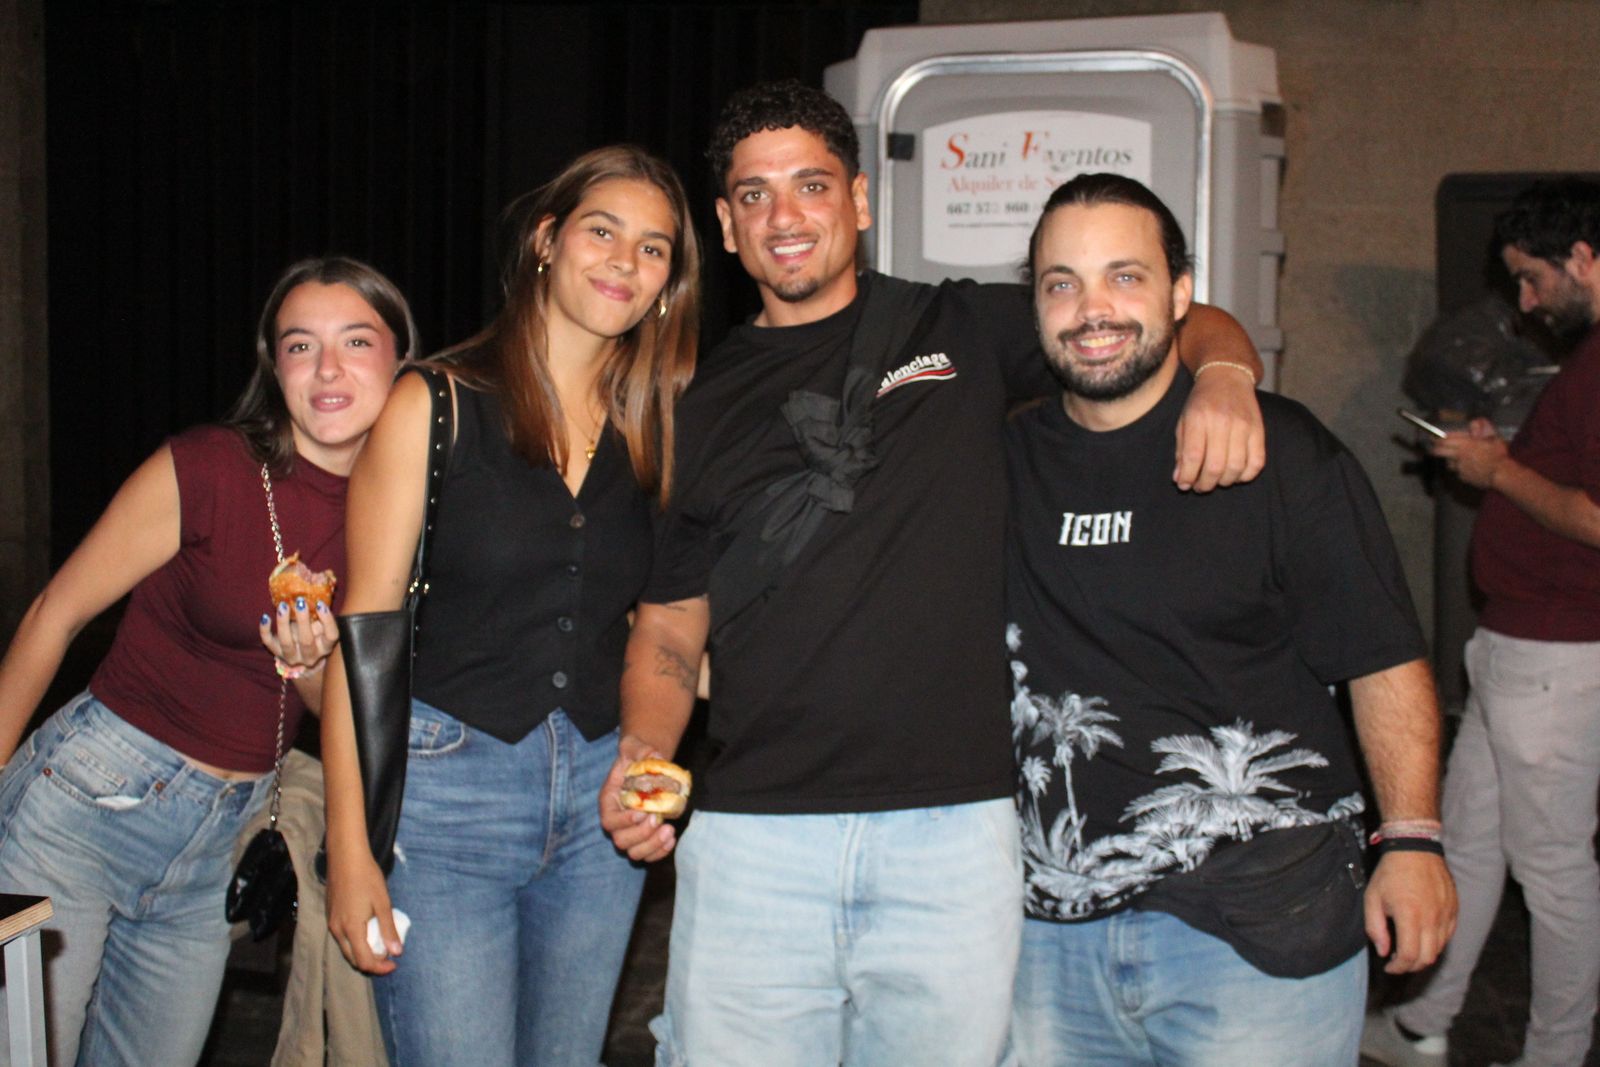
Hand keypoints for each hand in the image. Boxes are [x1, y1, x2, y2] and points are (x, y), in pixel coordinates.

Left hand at [260, 596, 338, 674]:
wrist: (300, 656)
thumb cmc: (314, 635)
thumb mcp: (321, 627)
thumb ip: (321, 613)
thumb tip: (321, 585)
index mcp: (325, 647)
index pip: (331, 636)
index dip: (327, 620)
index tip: (320, 603)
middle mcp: (310, 655)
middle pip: (307, 641)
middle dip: (303, 621)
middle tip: (300, 602)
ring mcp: (292, 656)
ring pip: (286, 642)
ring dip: (283, 623)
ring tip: (283, 606)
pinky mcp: (276, 653)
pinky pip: (268, 643)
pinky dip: (265, 630)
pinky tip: (265, 617)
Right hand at [325, 842, 400, 974]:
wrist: (345, 857)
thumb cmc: (366, 877)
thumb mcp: (383, 903)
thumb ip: (388, 929)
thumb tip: (397, 952)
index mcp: (351, 929)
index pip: (364, 961)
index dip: (380, 967)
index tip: (395, 963)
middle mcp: (337, 930)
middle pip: (353, 959)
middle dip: (372, 963)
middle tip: (389, 957)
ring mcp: (332, 923)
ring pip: (346, 949)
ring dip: (363, 953)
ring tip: (381, 946)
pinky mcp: (331, 915)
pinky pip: (342, 937)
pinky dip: (356, 942)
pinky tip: (369, 932)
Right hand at [599, 734, 677, 862]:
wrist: (646, 766)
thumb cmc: (637, 757)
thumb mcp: (636, 747)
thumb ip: (642, 750)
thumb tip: (657, 757)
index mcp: (609, 801)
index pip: (609, 820)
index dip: (623, 821)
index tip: (641, 813)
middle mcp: (617, 821)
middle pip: (621, 841)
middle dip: (641, 834)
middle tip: (657, 819)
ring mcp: (630, 832)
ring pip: (634, 853)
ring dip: (652, 845)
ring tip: (669, 830)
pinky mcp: (645, 839)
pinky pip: (648, 855)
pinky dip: (659, 852)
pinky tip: (671, 838)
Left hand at [1175, 365, 1264, 491]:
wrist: (1227, 377)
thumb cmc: (1201, 403)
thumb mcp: (1184, 421)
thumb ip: (1181, 451)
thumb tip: (1179, 479)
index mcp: (1198, 418)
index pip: (1192, 457)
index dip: (1187, 477)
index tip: (1184, 485)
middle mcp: (1222, 422)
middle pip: (1214, 466)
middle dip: (1205, 484)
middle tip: (1200, 486)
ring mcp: (1243, 426)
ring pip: (1235, 468)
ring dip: (1224, 482)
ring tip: (1216, 481)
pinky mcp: (1259, 430)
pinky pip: (1257, 462)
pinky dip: (1245, 475)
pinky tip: (1235, 475)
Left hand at [1364, 850, 1456, 973]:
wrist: (1415, 848)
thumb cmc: (1390, 872)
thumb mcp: (1372, 898)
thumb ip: (1375, 928)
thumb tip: (1383, 951)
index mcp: (1410, 915)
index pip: (1409, 956)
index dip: (1398, 968)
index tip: (1388, 967)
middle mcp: (1432, 918)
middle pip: (1427, 958)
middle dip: (1411, 966)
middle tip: (1398, 963)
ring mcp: (1446, 914)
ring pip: (1439, 948)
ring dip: (1423, 955)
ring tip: (1409, 950)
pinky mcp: (1454, 909)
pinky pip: (1448, 935)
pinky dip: (1435, 942)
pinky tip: (1422, 936)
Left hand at [1430, 418, 1508, 489]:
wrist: (1502, 474)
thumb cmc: (1499, 454)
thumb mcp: (1494, 437)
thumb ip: (1483, 428)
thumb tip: (1473, 423)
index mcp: (1466, 444)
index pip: (1445, 440)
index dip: (1437, 439)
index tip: (1432, 438)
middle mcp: (1459, 456)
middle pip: (1439, 452)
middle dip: (1435, 449)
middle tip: (1434, 448)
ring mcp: (1460, 468)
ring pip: (1449, 463)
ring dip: (1451, 460)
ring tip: (1459, 459)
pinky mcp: (1463, 477)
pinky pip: (1458, 472)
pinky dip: (1461, 469)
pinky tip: (1469, 468)